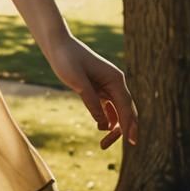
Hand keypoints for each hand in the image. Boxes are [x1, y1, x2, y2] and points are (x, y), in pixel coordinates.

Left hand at [44, 33, 138, 149]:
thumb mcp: (78, 82)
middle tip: (105, 146)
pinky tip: (101, 127)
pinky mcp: (99, 88)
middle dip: (121, 130)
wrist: (58, 45)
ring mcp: (108, 86)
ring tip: (103, 143)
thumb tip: (105, 125)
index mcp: (115, 79)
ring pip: (118, 111)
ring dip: (114, 127)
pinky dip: (107, 118)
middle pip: (126, 111)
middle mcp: (115, 83)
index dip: (129, 125)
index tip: (131, 143)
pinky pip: (109, 107)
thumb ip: (92, 102)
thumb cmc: (67, 59)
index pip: (126, 107)